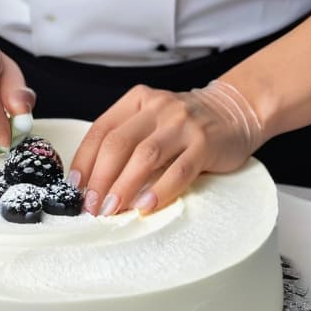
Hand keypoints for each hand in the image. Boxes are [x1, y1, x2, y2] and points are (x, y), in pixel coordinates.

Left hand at [68, 81, 263, 215]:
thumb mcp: (150, 120)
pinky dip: (159, 191)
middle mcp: (157, 108)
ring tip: (112, 209)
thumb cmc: (184, 124)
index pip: (101, 131)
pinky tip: (145, 206)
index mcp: (136, 101)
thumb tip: (93, 184)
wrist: (235, 110)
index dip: (84, 161)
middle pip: (118, 144)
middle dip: (100, 179)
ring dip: (124, 186)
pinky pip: (179, 170)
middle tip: (92, 206)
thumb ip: (126, 142)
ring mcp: (182, 124)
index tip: (75, 188)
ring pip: (145, 157)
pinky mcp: (205, 143)